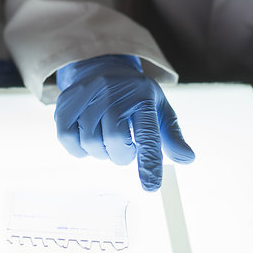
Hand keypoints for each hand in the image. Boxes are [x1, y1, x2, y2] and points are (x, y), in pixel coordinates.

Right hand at [54, 54, 194, 190]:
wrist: (102, 66)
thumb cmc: (135, 95)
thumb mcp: (160, 109)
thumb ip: (172, 136)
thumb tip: (187, 158)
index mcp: (142, 97)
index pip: (147, 134)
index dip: (149, 162)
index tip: (151, 186)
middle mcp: (113, 93)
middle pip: (114, 141)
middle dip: (121, 155)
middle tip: (125, 146)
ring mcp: (87, 96)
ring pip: (90, 143)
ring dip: (100, 152)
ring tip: (106, 138)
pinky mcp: (65, 103)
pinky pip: (67, 139)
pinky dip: (79, 149)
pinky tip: (88, 137)